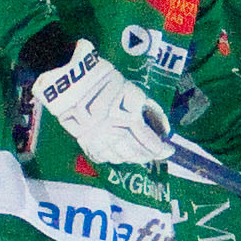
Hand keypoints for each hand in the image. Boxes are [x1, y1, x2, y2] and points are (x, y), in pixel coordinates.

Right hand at [22, 36, 171, 169]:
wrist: (71, 82)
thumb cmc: (104, 81)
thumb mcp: (133, 92)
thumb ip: (150, 111)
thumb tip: (163, 129)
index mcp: (128, 119)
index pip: (149, 141)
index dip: (160, 149)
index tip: (168, 151)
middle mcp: (114, 133)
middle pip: (135, 152)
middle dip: (147, 156)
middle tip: (154, 155)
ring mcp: (98, 139)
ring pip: (118, 158)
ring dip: (131, 158)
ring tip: (138, 155)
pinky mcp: (84, 140)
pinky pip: (100, 156)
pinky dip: (111, 158)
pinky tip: (116, 154)